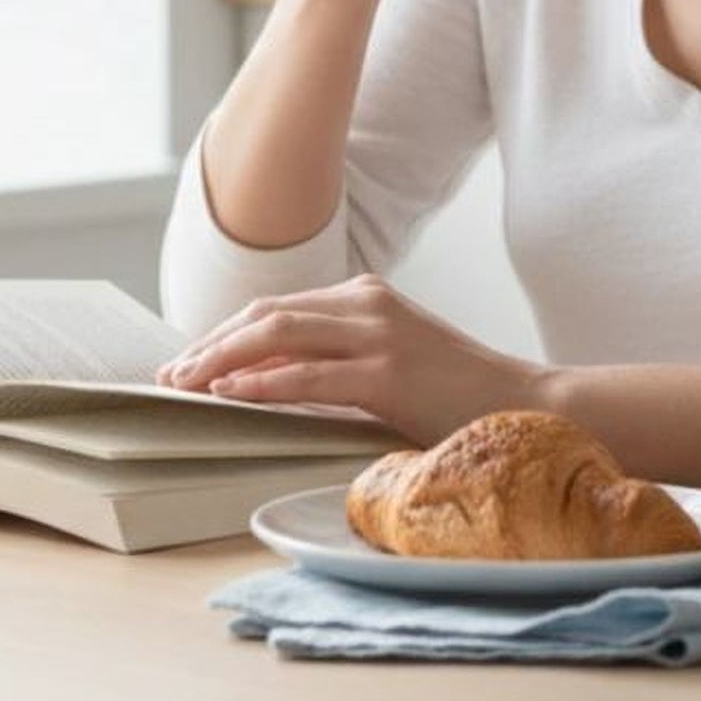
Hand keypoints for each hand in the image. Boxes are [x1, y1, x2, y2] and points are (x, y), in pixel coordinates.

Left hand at [157, 274, 548, 444]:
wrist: (527, 404)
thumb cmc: (457, 393)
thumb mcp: (392, 360)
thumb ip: (339, 357)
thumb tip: (267, 379)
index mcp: (365, 295)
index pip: (275, 308)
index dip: (224, 333)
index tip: (189, 360)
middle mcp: (367, 304)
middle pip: (265, 315)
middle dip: (211, 344)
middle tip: (172, 375)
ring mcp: (378, 335)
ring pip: (276, 336)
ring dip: (222, 361)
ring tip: (187, 385)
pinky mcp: (388, 374)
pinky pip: (307, 375)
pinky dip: (261, 384)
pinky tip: (230, 395)